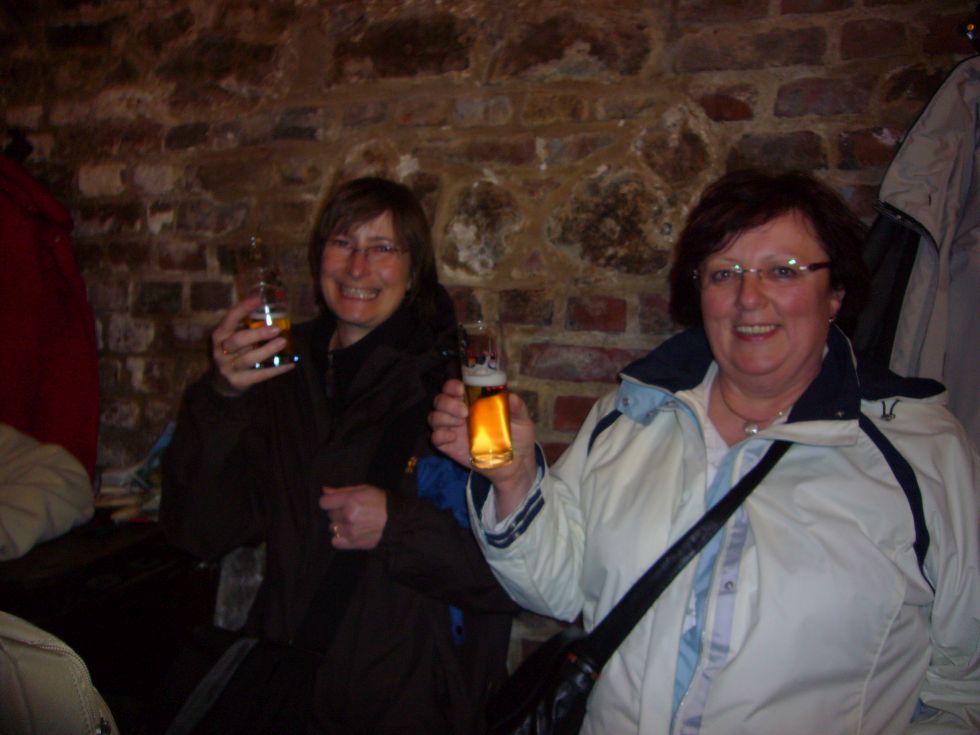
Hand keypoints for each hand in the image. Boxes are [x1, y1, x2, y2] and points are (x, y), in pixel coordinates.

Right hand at [211, 296, 295, 395]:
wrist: (223, 382)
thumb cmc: (234, 354)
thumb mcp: (235, 338)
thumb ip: (248, 328)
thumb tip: (274, 313)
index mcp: (220, 335)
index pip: (230, 318)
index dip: (243, 308)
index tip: (259, 299)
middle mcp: (220, 350)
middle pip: (238, 340)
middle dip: (257, 334)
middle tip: (276, 329)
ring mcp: (227, 367)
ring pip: (248, 359)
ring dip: (267, 350)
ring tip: (283, 342)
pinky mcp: (237, 381)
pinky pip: (258, 375)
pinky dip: (275, 370)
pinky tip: (289, 364)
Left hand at [319, 485, 387, 549]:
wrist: (396, 520)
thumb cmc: (380, 501)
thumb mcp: (363, 489)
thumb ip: (342, 490)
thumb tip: (324, 490)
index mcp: (350, 501)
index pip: (324, 503)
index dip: (330, 501)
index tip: (336, 502)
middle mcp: (348, 517)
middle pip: (330, 515)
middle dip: (338, 512)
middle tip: (350, 511)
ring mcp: (351, 532)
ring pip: (332, 528)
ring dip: (340, 525)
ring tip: (352, 522)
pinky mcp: (354, 543)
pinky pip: (335, 542)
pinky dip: (340, 538)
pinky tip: (349, 533)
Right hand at [428, 379, 538, 518]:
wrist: (517, 465)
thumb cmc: (518, 437)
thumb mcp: (522, 420)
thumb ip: (517, 407)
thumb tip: (510, 396)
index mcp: (473, 402)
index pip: (454, 388)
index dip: (453, 386)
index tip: (462, 390)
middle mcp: (460, 414)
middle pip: (440, 400)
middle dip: (448, 402)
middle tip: (464, 411)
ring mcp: (454, 430)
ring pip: (434, 417)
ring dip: (443, 417)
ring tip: (460, 423)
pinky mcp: (450, 447)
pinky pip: (435, 438)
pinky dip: (440, 435)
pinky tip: (453, 437)